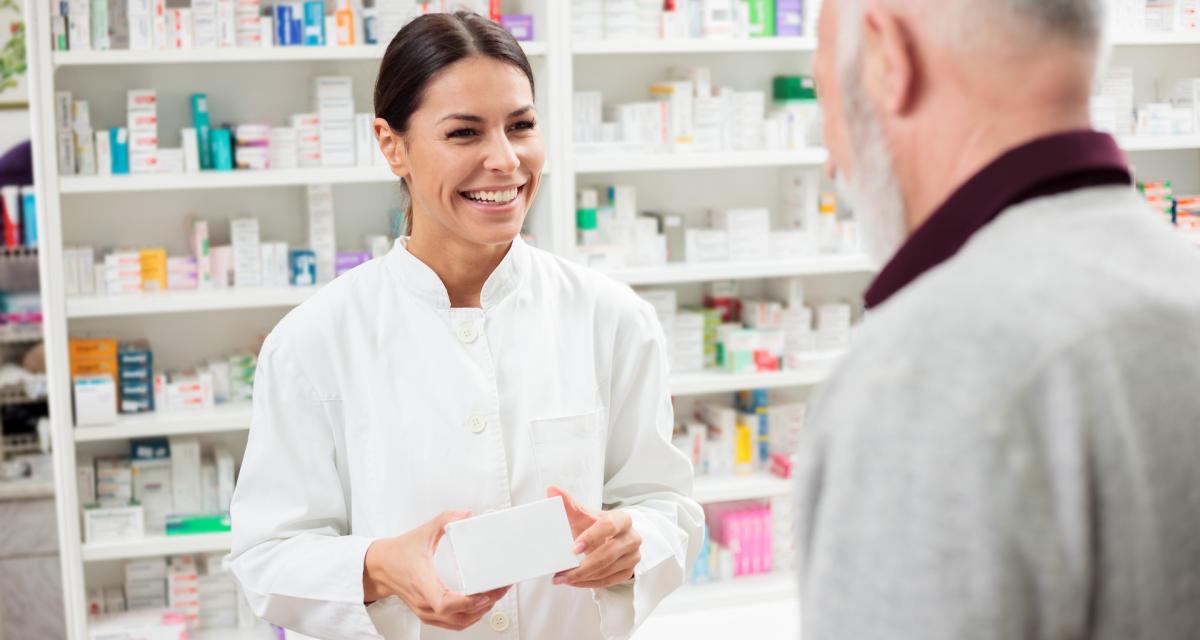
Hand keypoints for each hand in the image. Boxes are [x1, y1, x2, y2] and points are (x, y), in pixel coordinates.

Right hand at [363, 510, 509, 630]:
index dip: (467, 602)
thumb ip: (444, 520)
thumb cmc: (398, 553)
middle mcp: (424, 601)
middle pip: (458, 615)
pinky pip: (453, 623)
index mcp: (422, 582)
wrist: (380, 567)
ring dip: (479, 612)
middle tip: (500, 588)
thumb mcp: (422, 532)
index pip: (444, 603)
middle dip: (484, 604)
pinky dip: (470, 617)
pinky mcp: (428, 614)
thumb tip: (465, 514)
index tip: (483, 594)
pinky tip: (480, 606)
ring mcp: (425, 611)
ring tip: (495, 596)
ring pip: (458, 623)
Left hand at [548, 486, 641, 588]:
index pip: (609, 527)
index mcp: (622, 519)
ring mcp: (632, 556)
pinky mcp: (628, 572)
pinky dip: (588, 583)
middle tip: (561, 573)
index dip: (591, 538)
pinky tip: (574, 582)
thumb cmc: (596, 526)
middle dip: (583, 566)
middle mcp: (632, 538)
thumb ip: (568, 504)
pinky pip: (608, 582)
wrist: (613, 538)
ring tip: (562, 578)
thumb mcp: (584, 515)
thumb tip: (552, 489)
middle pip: (608, 554)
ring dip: (582, 577)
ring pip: (607, 570)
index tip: (573, 549)